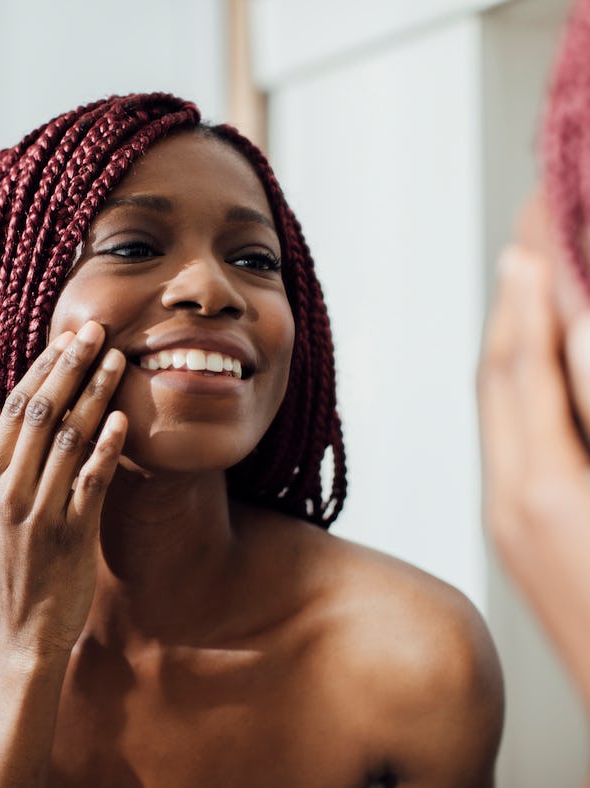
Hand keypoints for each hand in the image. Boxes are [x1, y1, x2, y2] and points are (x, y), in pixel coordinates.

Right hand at [0, 321, 126, 656]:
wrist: (24, 628)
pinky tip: (124, 420)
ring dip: (96, 395)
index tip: (71, 336)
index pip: (14, 406)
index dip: (44, 367)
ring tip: (119, 362)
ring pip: (68, 438)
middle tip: (98, 330)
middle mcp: (6, 490)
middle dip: (72, 366)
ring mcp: (36, 514)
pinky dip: (107, 448)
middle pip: (41, 412)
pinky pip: (90, 481)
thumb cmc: (12, 556)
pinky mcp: (69, 536)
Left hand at [478, 245, 589, 705]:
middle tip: (533, 226)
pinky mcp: (523, 530)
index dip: (533, 284)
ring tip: (532, 273)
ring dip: (515, 333)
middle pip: (500, 371)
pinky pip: (513, 434)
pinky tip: (539, 357)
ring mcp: (513, 516)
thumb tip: (575, 328)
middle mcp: (514, 498)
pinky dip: (523, 381)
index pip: (525, 360)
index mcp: (547, 491)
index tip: (537, 216)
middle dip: (516, 293)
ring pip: (502, 402)